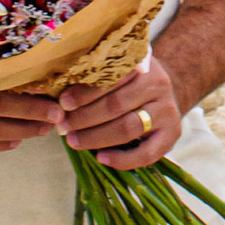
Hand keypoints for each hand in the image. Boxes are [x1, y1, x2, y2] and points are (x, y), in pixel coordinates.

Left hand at [56, 56, 182, 168]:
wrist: (165, 90)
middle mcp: (158, 85)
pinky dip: (122, 159)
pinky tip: (101, 158)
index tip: (62, 103)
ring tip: (73, 141)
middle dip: (84, 118)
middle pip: (116, 105)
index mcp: (142, 64)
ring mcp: (167, 111)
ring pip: (128, 128)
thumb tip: (52, 90)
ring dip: (96, 138)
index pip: (111, 78)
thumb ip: (95, 75)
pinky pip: (146, 153)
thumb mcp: (118, 69)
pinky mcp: (173, 134)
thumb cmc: (129, 81)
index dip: (84, 93)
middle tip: (63, 126)